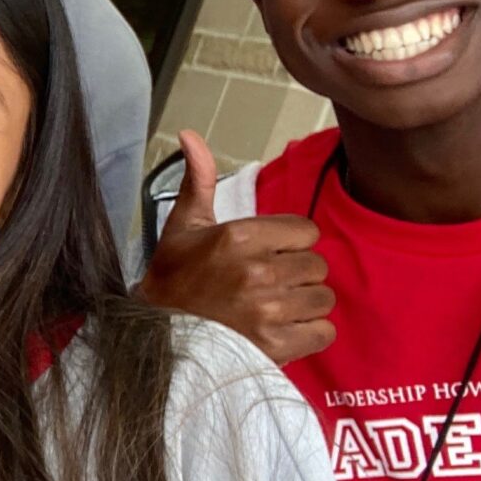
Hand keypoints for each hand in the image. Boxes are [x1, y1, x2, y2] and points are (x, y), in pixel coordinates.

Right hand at [140, 130, 335, 364]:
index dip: (291, 243)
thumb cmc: (173, 282)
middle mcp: (258, 271)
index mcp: (239, 236)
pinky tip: (284, 330)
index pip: (306, 231)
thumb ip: (198, 180)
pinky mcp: (276, 345)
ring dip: (304, 304)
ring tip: (275, 308)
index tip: (269, 255)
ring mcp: (268, 311)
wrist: (157, 340)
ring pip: (322, 298)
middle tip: (269, 284)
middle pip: (317, 265)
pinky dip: (309, 333)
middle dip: (297, 274)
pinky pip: (323, 332)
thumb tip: (190, 135)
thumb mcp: (182, 227)